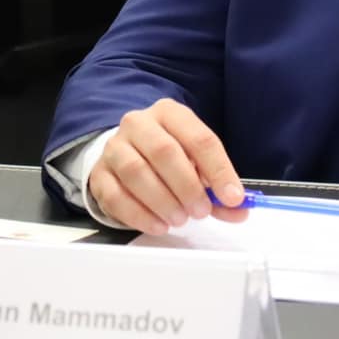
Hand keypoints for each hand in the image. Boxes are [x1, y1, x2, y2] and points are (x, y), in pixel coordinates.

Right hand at [86, 98, 250, 234]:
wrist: (126, 152)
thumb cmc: (169, 157)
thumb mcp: (196, 164)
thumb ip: (217, 188)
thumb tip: (239, 209)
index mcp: (170, 113)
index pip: (199, 138)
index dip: (218, 170)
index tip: (232, 197)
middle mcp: (139, 124)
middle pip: (164, 151)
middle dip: (187, 186)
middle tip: (201, 211)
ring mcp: (114, 147)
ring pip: (136, 171)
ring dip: (163, 201)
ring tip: (180, 219)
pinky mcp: (99, 173)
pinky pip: (115, 195)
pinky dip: (139, 214)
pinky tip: (158, 224)